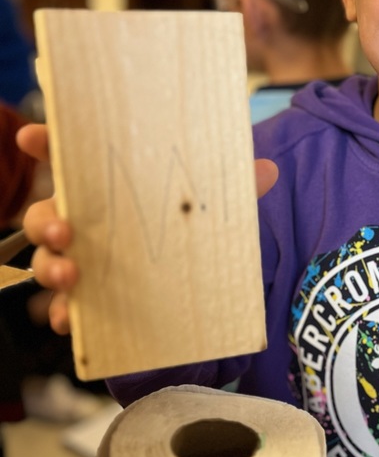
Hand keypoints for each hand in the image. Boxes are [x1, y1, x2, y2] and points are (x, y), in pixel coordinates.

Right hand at [16, 123, 278, 334]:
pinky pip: (66, 307)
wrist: (198, 283)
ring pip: (48, 261)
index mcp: (108, 186)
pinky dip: (64, 313)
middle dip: (45, 220)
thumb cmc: (191, 225)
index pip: (70, 157)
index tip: (32, 137)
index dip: (47, 143)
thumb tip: (268, 170)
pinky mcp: (93, 299)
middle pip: (46, 214)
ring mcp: (84, 261)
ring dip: (51, 267)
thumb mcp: (215, 203)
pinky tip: (69, 320)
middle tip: (62, 230)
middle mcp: (86, 221)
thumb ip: (235, 186)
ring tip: (71, 275)